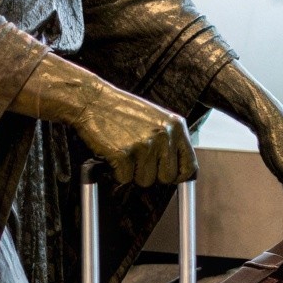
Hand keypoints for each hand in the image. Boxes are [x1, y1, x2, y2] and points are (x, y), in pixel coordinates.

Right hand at [68, 81, 195, 190]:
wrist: (93, 101)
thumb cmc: (121, 110)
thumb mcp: (156, 120)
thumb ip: (169, 141)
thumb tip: (175, 169)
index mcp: (176, 127)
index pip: (189, 166)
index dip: (179, 177)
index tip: (171, 179)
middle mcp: (164, 136)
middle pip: (167, 178)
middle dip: (152, 175)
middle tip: (139, 161)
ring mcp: (144, 146)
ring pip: (145, 181)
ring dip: (132, 173)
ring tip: (125, 153)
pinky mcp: (124, 155)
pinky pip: (124, 179)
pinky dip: (117, 172)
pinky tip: (114, 155)